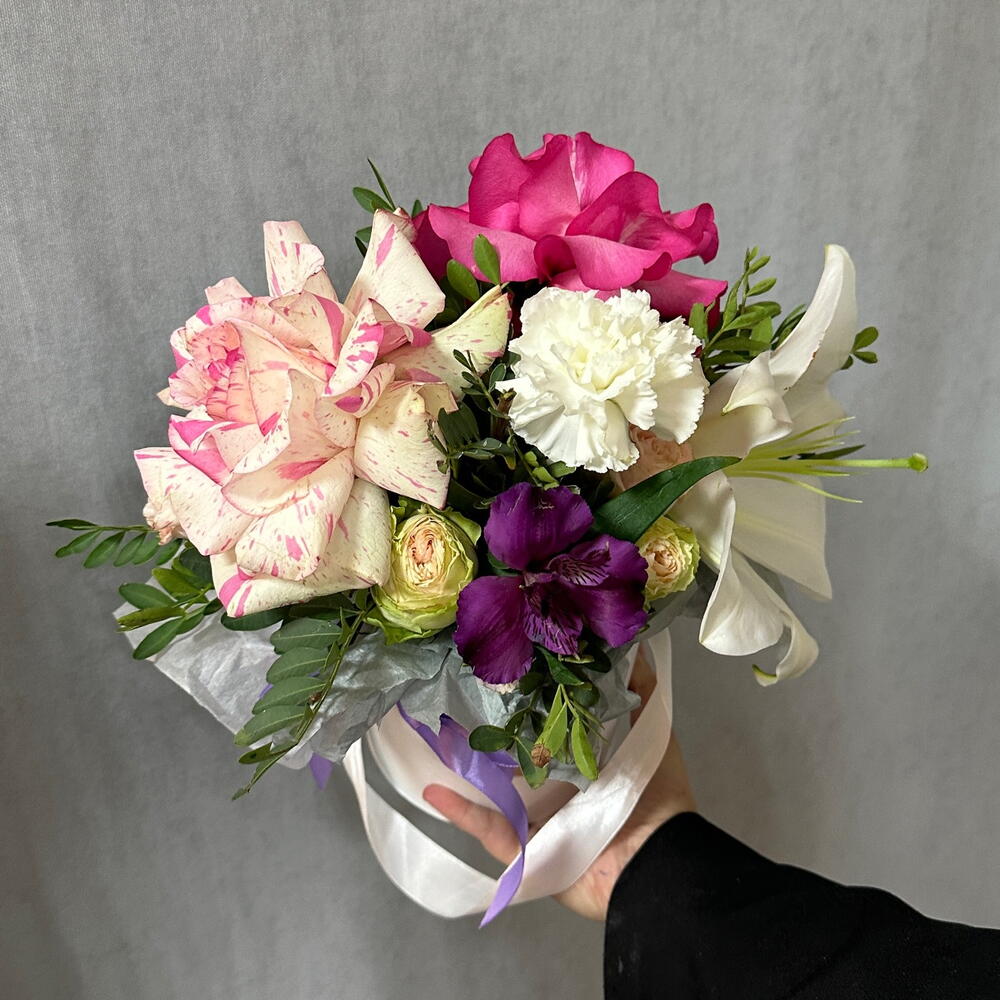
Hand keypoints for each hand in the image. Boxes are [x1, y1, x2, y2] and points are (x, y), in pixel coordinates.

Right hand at [423, 649, 696, 920]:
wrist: (655, 863)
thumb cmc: (655, 794)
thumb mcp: (653, 732)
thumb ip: (641, 691)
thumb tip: (630, 641)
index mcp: (587, 764)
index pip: (550, 728)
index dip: (529, 703)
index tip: (506, 671)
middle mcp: (561, 792)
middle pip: (516, 759)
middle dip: (491, 733)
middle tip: (458, 697)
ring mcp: (539, 824)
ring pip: (494, 794)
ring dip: (467, 770)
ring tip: (434, 737)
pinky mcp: (526, 853)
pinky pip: (488, 832)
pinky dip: (461, 813)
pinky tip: (435, 789)